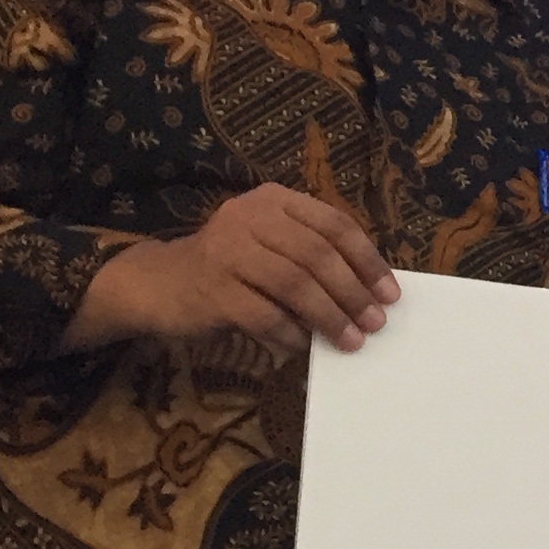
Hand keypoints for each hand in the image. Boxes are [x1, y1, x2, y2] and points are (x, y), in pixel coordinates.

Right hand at [58, 183, 395, 355]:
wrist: (157, 283)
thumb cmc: (230, 268)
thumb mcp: (270, 247)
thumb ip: (312, 257)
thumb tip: (371, 294)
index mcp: (273, 200)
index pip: (334, 224)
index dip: (367, 260)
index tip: (390, 294)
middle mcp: (249, 216)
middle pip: (317, 254)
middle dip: (353, 292)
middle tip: (375, 323)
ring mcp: (226, 250)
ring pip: (293, 283)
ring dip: (328, 316)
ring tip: (350, 341)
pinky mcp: (211, 287)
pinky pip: (264, 314)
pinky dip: (290, 334)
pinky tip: (302, 348)